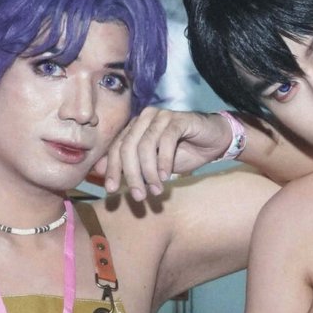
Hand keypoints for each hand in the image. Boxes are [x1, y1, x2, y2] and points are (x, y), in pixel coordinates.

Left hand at [95, 109, 233, 200]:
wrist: (213, 140)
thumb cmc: (182, 151)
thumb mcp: (152, 164)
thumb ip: (129, 165)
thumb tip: (99, 173)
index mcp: (134, 127)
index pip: (116, 148)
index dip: (113, 170)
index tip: (112, 191)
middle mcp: (144, 118)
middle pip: (128, 147)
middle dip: (130, 175)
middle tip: (138, 196)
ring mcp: (161, 116)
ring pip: (145, 145)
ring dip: (149, 172)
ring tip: (155, 190)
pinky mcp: (179, 119)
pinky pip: (166, 140)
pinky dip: (164, 161)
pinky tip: (167, 176)